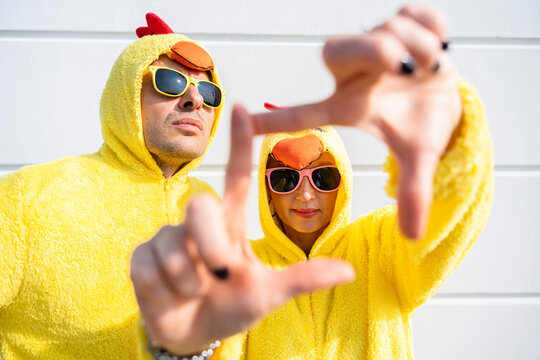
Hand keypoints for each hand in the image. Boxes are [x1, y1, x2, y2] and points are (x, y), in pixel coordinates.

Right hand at [130, 105, 354, 354]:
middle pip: (200, 208)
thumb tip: (350, 271)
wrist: (193, 334)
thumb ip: (303, 279)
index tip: (243, 108)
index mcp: (230, 225)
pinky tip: (170, 297)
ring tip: (194, 292)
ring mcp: (167, 238)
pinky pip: (150, 270)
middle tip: (219, 275)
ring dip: (189, 283)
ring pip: (175, 249)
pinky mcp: (140, 257)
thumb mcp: (270, 294)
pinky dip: (166, 292)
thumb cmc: (233, 306)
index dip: (239, 144)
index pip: (235, 178)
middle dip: (210, 244)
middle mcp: (197, 224)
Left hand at [252, 4, 461, 238]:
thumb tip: (413, 236)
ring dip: (420, 52)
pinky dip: (434, 29)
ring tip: (426, 70)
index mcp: (348, 106)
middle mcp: (353, 74)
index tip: (241, 115)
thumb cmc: (420, 125)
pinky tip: (436, 48)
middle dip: (376, 52)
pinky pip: (416, 14)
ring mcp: (374, 42)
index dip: (274, 118)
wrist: (451, 95)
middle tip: (406, 71)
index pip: (303, 114)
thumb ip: (413, 192)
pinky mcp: (399, 18)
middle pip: (334, 51)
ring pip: (387, 31)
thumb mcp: (417, 156)